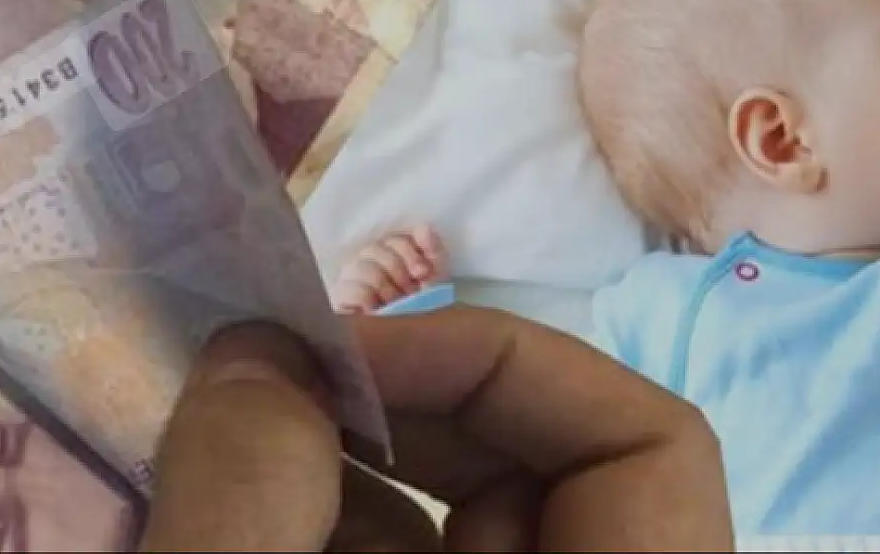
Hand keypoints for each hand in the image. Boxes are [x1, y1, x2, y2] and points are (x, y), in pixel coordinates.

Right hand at [148, 307, 734, 551]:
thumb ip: (248, 501)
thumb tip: (255, 353)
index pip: (650, 446)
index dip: (502, 363)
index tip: (341, 356)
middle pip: (544, 471)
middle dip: (400, 407)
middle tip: (265, 382)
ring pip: (462, 526)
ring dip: (344, 466)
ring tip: (229, 438)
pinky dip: (328, 527)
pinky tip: (238, 511)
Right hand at [332, 225, 446, 312]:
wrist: (407, 339)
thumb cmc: (420, 305)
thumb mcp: (434, 279)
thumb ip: (434, 251)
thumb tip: (425, 228)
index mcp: (390, 250)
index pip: (396, 238)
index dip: (411, 253)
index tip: (423, 274)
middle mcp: (367, 258)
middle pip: (377, 248)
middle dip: (399, 272)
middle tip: (410, 293)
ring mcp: (350, 276)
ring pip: (363, 266)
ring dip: (385, 287)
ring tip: (394, 303)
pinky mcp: (340, 296)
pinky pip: (351, 287)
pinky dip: (369, 298)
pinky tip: (378, 309)